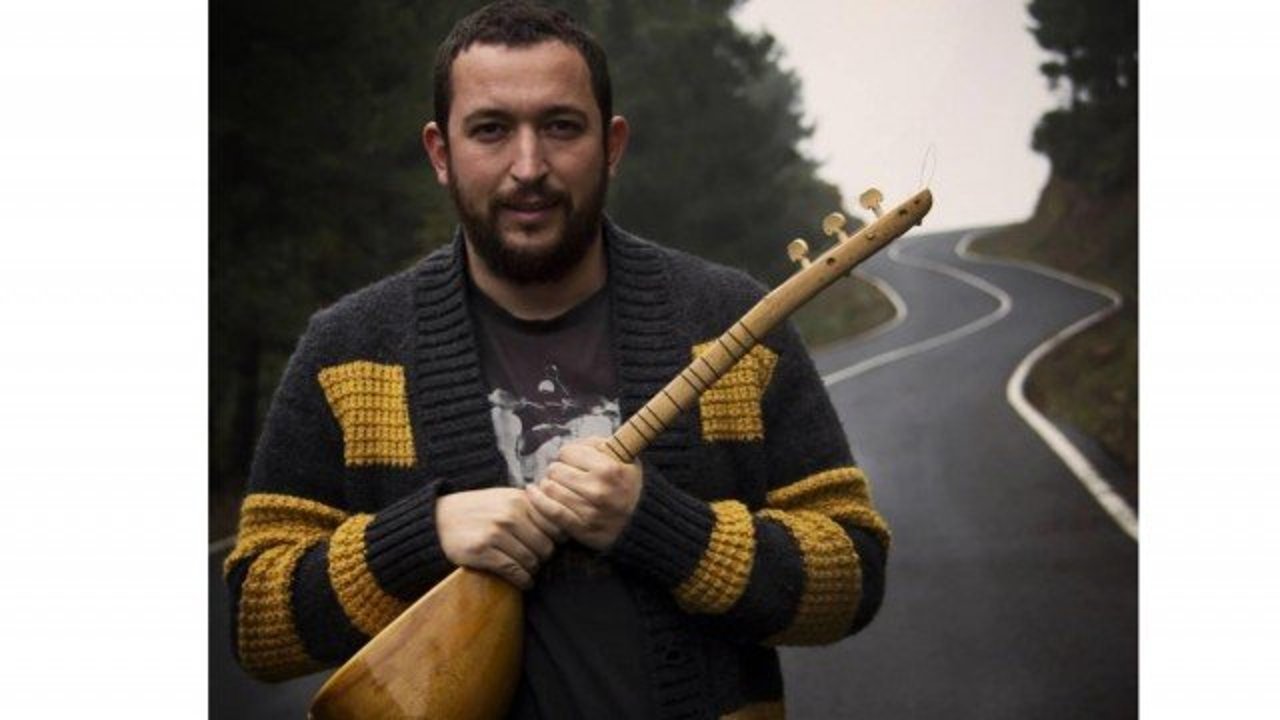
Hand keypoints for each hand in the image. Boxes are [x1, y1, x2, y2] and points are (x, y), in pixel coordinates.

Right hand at [435, 487, 562, 588]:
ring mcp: (496, 532)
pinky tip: (523, 582)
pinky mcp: (483, 550)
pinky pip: (514, 571)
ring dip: (533, 571)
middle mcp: (510, 514)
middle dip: (544, 557)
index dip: (557, 539)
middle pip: (546, 545)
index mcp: (519, 499)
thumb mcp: (504, 498)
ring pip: (531, 560)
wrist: (438, 519)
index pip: (555, 524)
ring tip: (529, 571)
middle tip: (538, 561)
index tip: (552, 545)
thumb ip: (530, 507)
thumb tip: (562, 525)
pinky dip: (523, 581)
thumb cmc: (476, 511)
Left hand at [525, 438, 642, 550]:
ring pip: (550, 488)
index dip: (568, 455)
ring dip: (548, 485)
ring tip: (556, 485)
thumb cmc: (627, 485)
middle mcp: (599, 490)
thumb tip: (570, 444)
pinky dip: (538, 500)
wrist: (641, 522)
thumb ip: (597, 444)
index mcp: (609, 469)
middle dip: (557, 470)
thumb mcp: (623, 457)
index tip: (573, 461)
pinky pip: (550, 511)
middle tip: (565, 475)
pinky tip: (533, 492)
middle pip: (556, 470)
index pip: (567, 453)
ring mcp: (590, 511)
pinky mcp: (581, 528)